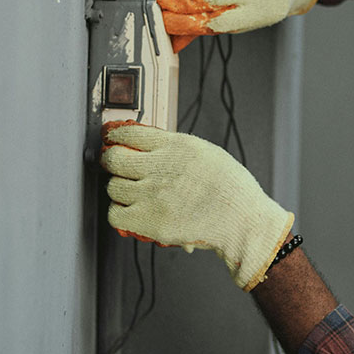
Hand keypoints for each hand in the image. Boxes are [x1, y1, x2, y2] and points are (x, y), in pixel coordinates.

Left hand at [100, 121, 293, 291]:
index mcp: (176, 146)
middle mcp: (160, 167)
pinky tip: (131, 211)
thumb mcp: (206, 152)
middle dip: (112, 161)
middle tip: (116, 166)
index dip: (116, 137)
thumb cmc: (231, 189)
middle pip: (114, 159)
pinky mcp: (149, 220)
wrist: (242, 220)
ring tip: (132, 192)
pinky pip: (115, 214)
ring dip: (119, 189)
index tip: (113, 140)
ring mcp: (152, 194)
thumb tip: (149, 146)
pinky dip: (120, 213)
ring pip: (113, 187)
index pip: (130, 133)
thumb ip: (176, 148)